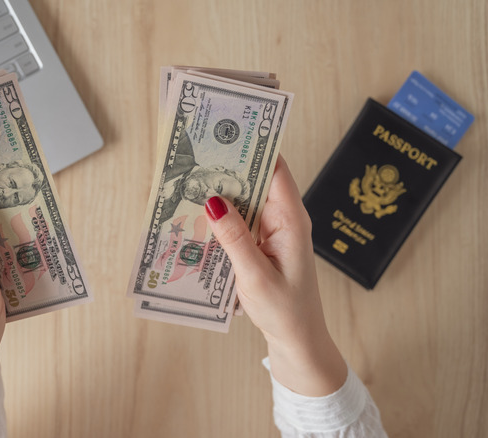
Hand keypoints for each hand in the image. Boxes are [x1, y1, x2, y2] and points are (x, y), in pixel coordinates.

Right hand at [204, 155, 346, 395]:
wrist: (297, 340)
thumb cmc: (284, 311)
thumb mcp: (255, 275)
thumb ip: (234, 237)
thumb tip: (212, 200)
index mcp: (291, 220)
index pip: (276, 170)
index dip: (255, 147)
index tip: (229, 129)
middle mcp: (283, 219)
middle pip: (256, 180)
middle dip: (229, 166)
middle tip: (197, 153)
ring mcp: (272, 231)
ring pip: (244, 200)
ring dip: (221, 192)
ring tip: (191, 178)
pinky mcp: (261, 244)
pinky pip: (240, 221)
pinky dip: (222, 216)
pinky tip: (199, 214)